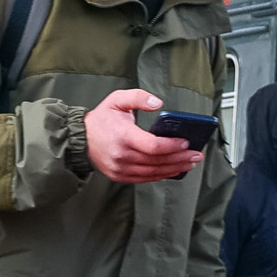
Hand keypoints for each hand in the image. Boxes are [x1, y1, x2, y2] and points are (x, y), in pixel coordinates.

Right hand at [85, 89, 202, 183]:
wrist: (80, 140)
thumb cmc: (101, 120)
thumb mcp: (117, 100)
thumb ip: (138, 97)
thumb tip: (158, 103)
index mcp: (123, 136)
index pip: (153, 146)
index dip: (172, 146)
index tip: (186, 143)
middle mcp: (122, 156)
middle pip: (158, 161)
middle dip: (180, 158)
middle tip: (197, 155)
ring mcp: (121, 169)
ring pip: (154, 172)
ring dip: (175, 168)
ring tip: (190, 163)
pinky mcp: (121, 176)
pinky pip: (146, 178)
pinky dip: (162, 175)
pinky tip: (174, 170)